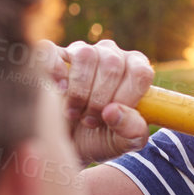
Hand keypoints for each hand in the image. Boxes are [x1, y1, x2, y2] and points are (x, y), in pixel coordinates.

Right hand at [37, 39, 152, 163]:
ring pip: (86, 55)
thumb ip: (132, 131)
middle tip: (91, 121)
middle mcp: (111, 54)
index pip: (140, 72)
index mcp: (136, 69)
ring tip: (74, 112)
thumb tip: (113, 111)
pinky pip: (53, 51)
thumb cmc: (100, 137)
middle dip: (100, 100)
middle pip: (113, 64)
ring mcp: (82, 51)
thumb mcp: (123, 142)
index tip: (111, 117)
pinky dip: (55, 71)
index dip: (126, 98)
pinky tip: (59, 91)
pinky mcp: (53, 55)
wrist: (66, 143)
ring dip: (79, 90)